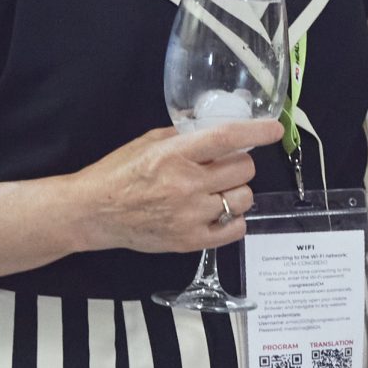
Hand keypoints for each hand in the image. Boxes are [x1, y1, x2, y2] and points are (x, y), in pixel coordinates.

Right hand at [75, 118, 280, 254]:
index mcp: (174, 155)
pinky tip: (217, 212)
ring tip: (216, 191)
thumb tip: (220, 127)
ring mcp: (190, 216)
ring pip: (243, 198)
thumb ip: (186, 135)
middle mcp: (185, 185)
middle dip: (238, 164)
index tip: (274, 129)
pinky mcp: (190, 241)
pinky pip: (236, 229)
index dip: (257, 132)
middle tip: (221, 167)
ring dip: (236, 192)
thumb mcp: (149, 143)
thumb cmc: (119, 174)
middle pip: (244, 170)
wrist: (93, 212)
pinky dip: (233, 219)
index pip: (227, 138)